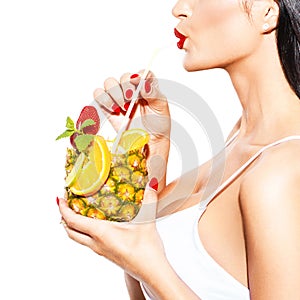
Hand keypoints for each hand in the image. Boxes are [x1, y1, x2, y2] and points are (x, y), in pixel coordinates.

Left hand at [58, 185, 165, 281]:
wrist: (152, 272)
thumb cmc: (146, 251)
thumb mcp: (147, 221)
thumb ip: (149, 200)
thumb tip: (151, 184)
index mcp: (101, 233)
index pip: (73, 221)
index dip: (63, 209)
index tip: (60, 198)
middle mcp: (97, 243)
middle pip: (70, 231)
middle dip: (64, 217)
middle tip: (66, 203)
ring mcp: (101, 250)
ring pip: (78, 238)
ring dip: (73, 225)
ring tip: (78, 211)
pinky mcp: (107, 254)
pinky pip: (88, 242)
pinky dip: (84, 231)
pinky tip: (97, 224)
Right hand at [94, 71, 170, 190]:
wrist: (147, 143)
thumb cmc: (158, 126)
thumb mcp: (161, 109)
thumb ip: (154, 94)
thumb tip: (144, 84)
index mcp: (148, 87)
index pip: (143, 72)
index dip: (139, 75)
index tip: (138, 85)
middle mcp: (133, 90)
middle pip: (124, 76)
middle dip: (126, 88)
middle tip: (130, 101)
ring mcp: (120, 98)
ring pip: (109, 83)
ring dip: (114, 93)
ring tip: (122, 107)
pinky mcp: (108, 107)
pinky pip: (99, 94)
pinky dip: (103, 99)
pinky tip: (114, 110)